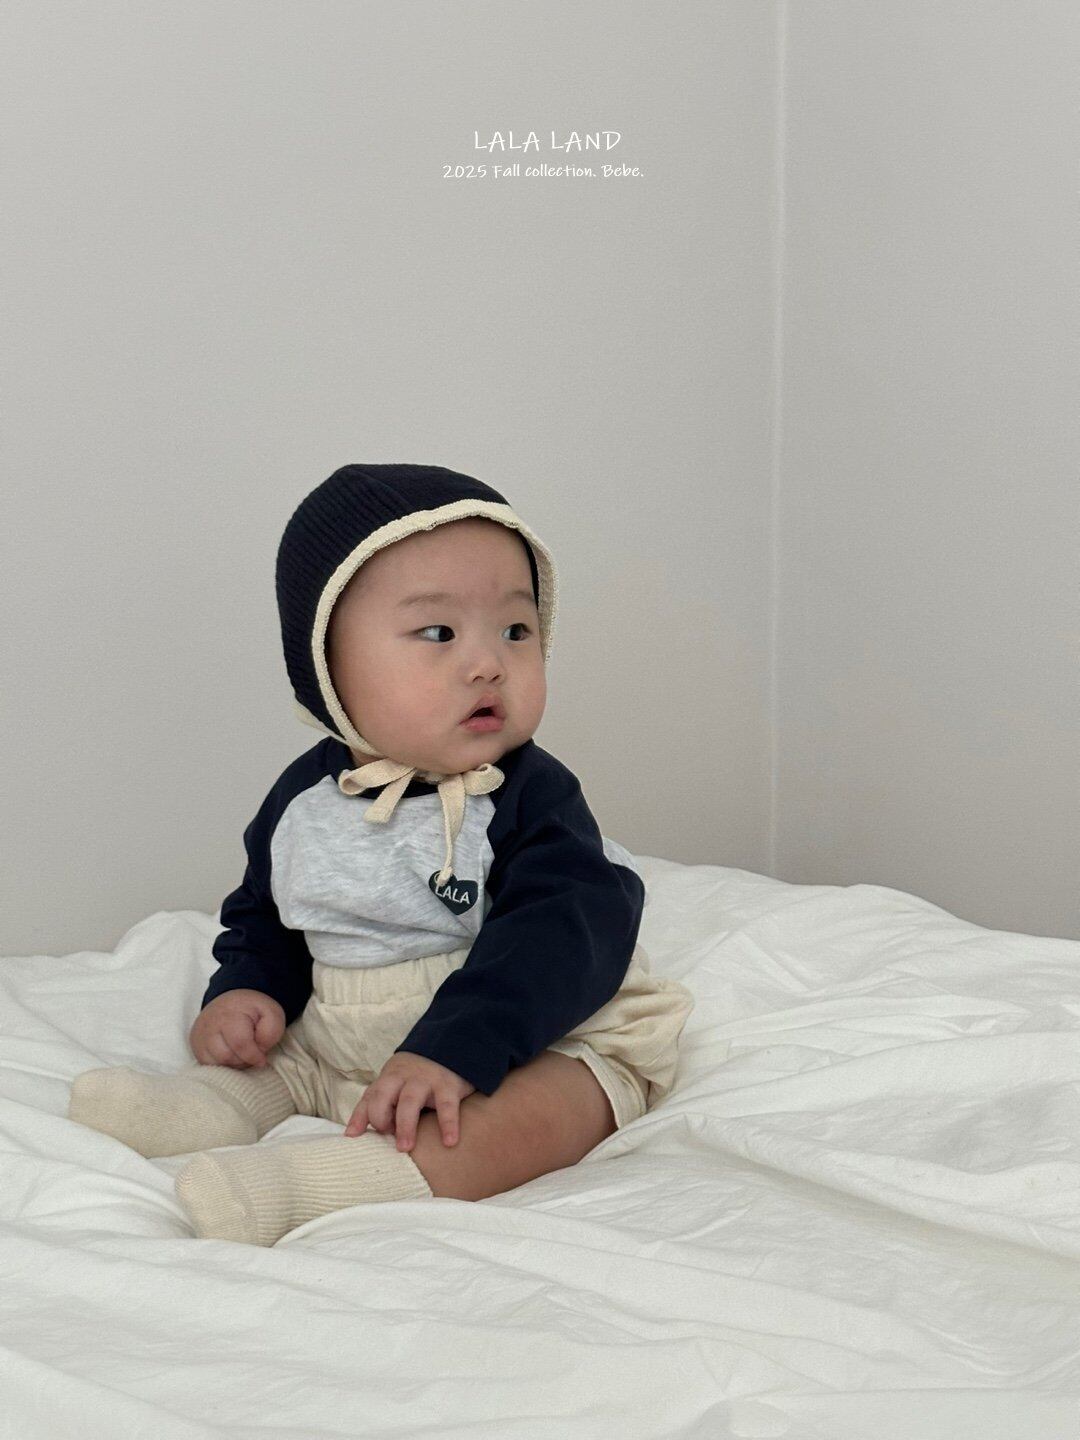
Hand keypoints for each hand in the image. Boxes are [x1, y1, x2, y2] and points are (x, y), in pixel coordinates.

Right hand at [188, 990, 284, 1068]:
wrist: (231, 1002)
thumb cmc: (253, 1011)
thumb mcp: (271, 1014)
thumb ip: (270, 1032)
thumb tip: (259, 1052)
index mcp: (229, 1014)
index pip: (240, 1043)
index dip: (254, 1055)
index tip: (262, 1057)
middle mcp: (209, 1025)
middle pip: (227, 1056)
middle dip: (244, 1059)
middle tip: (252, 1051)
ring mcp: (200, 1037)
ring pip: (217, 1063)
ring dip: (234, 1063)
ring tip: (242, 1052)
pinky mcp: (196, 1048)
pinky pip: (209, 1066)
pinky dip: (224, 1065)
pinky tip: (232, 1054)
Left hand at [344, 1052, 475, 1151]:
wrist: (450, 1046)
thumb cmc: (415, 1077)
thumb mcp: (393, 1086)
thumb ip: (373, 1107)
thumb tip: (350, 1135)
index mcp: (388, 1079)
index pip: (369, 1098)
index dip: (360, 1117)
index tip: (354, 1137)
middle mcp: (403, 1078)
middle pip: (383, 1096)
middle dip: (380, 1119)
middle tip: (382, 1141)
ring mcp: (425, 1080)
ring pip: (410, 1101)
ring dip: (405, 1125)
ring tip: (405, 1148)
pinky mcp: (448, 1085)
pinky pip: (447, 1105)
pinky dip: (448, 1124)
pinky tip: (449, 1142)